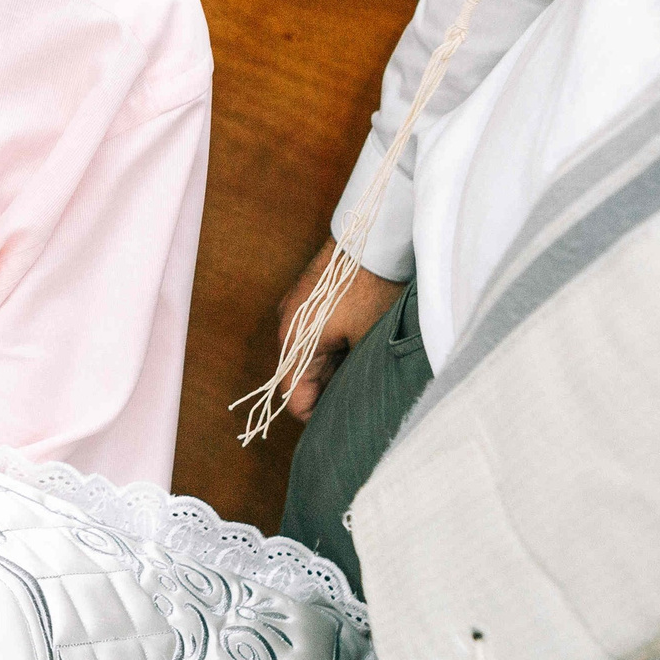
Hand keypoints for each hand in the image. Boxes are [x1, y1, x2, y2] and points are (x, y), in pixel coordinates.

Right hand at [274, 236, 404, 420]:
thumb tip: (354, 406)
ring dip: (336, 367)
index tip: (347, 424)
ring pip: (311, 355)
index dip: (318, 418)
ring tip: (367, 367)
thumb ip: (352, 379)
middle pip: (302, 377)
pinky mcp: (309, 297)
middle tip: (365, 397)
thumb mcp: (367, 343)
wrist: (372, 235)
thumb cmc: (371, 289)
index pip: (294, 399)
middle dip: (330, 391)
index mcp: (294, 344)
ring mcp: (296, 309)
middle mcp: (287, 327)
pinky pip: (316, 333)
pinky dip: (336, 345)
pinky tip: (363, 342)